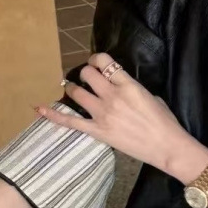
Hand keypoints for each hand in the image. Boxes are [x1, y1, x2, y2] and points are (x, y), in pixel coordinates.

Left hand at [34, 53, 204, 178]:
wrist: (168, 147)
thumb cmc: (166, 124)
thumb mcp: (152, 97)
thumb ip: (133, 89)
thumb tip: (122, 89)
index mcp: (128, 85)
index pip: (104, 62)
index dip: (97, 59)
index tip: (98, 64)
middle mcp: (112, 96)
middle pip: (87, 74)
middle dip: (86, 73)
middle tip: (88, 79)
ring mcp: (103, 114)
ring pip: (77, 93)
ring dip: (73, 88)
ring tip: (74, 89)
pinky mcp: (98, 131)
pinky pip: (71, 122)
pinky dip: (53, 115)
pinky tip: (39, 108)